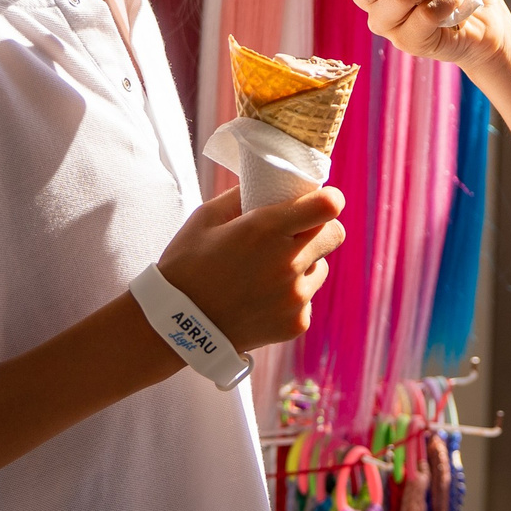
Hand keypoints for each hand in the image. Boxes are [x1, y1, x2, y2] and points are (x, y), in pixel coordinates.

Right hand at [157, 182, 345, 353]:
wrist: (175, 327)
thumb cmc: (187, 265)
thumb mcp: (206, 217)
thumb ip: (243, 195)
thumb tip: (272, 183)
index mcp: (265, 230)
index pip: (328, 206)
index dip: (326, 200)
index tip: (317, 202)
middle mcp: (287, 263)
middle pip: (335, 234)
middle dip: (318, 230)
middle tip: (292, 235)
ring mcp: (294, 297)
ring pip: (321, 268)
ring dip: (305, 265)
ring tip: (268, 273)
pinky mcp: (296, 323)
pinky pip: (307, 299)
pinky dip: (292, 297)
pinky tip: (262, 300)